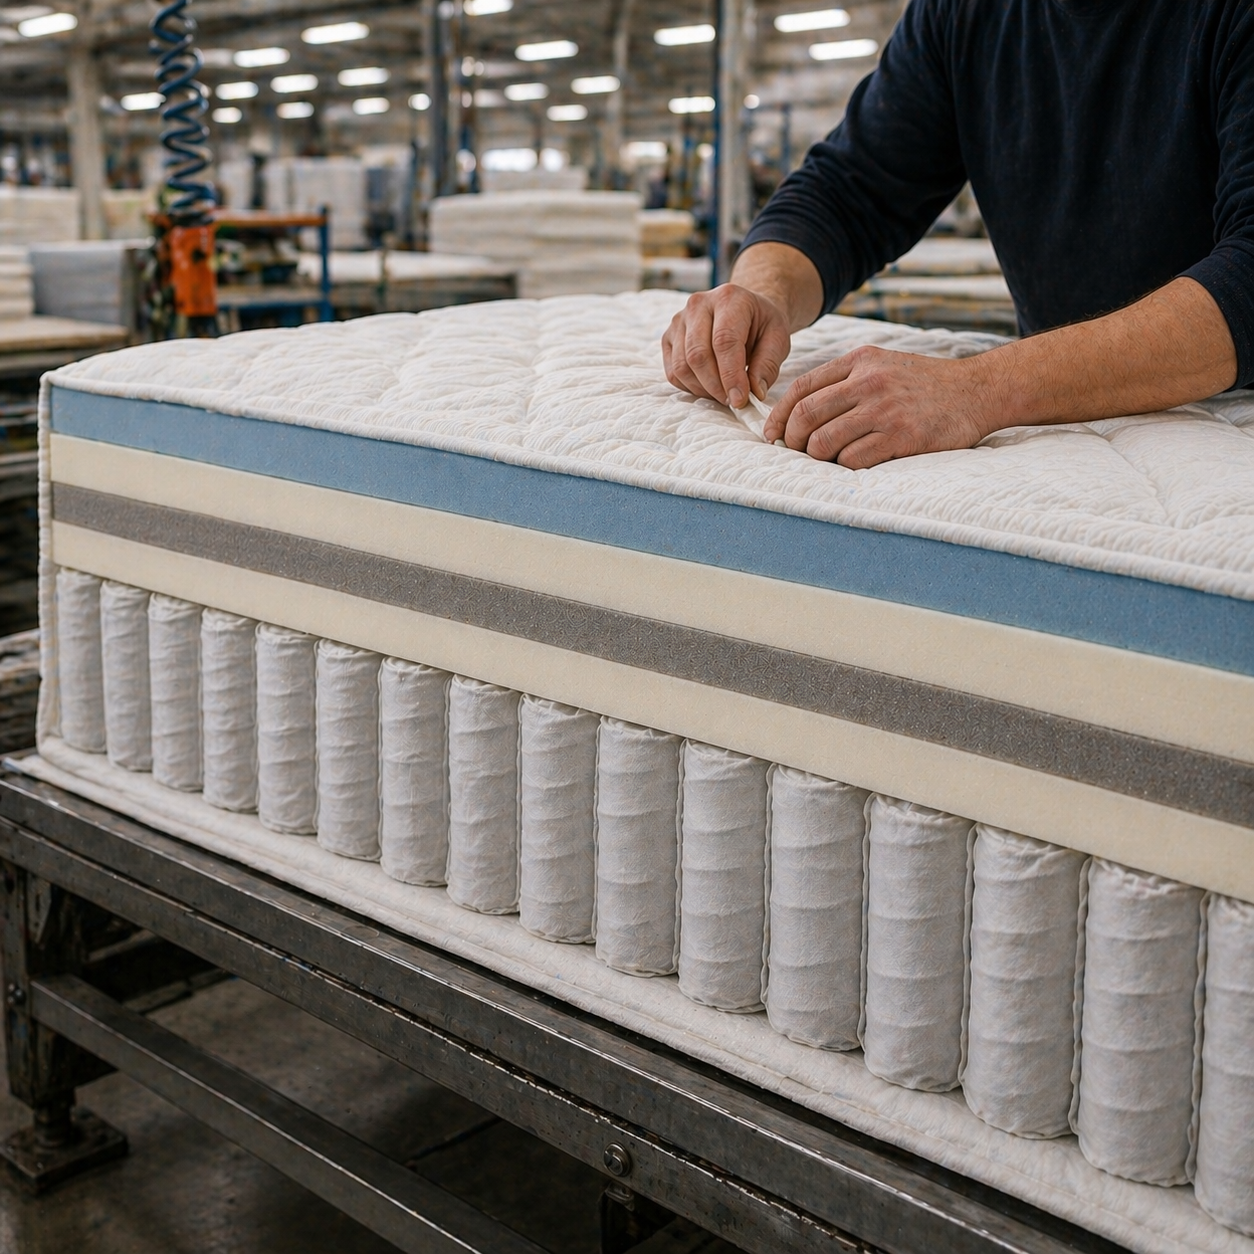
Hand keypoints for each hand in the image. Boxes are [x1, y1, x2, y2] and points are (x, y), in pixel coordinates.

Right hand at [662, 284, 791, 408]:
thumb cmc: (761, 324)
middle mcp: (698, 304)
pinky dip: (691, 387)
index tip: (740, 400)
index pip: (724, 341)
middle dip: (716, 386)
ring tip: (723, 393)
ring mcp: (679, 320)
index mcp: (729, 298)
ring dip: (703, 389)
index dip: (730, 375)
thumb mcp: (778, 338)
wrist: (744, 310)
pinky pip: (673, 372)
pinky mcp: (668, 337)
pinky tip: (709, 386)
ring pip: (682, 367)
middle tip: (733, 401)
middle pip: (697, 355)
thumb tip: (755, 393)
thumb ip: (768, 365)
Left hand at [764, 345, 1000, 467]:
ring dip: (817, 457)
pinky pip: (853, 460)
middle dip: (792, 440)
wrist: (978, 391)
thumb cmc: (924, 384)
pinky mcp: (902, 436)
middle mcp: (869, 382)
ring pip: (824, 442)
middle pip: (805, 415)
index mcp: (859, 361)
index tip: (772, 435)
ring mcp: (885, 409)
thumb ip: (845, 380)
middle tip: (796, 452)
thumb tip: (797, 412)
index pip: (802, 388)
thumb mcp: (883, 365)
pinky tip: (855, 463)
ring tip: (827, 459)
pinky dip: (845, 467)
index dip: (779, 415)